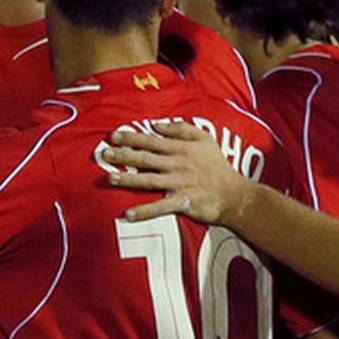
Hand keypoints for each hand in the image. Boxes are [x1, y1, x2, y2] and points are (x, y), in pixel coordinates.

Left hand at [100, 121, 254, 225]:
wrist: (234, 194)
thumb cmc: (218, 166)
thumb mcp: (205, 138)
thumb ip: (181, 128)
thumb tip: (156, 124)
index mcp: (181, 148)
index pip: (151, 140)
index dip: (131, 137)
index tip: (113, 136)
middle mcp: (177, 164)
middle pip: (145, 158)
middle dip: (123, 156)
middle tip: (103, 154)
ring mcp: (179, 184)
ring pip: (148, 180)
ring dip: (127, 179)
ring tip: (108, 178)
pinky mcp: (182, 202)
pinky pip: (159, 208)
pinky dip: (144, 212)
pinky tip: (127, 214)